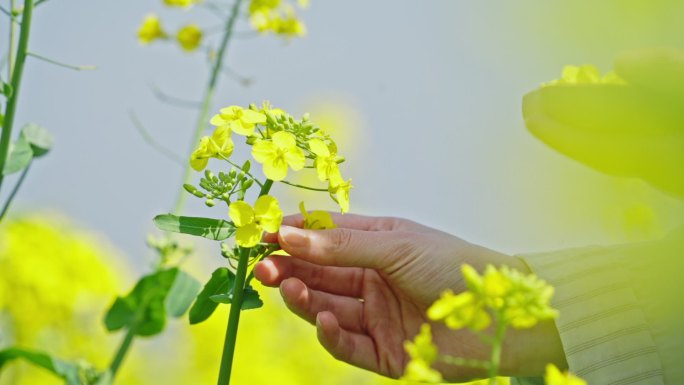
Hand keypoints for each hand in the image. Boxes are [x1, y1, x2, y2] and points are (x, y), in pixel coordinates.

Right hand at [255, 214, 565, 379]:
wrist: (502, 314)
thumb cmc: (453, 265)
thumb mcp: (395, 246)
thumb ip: (342, 246)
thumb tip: (288, 235)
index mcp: (376, 246)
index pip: (324, 239)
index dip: (293, 236)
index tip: (263, 233)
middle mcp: (372, 280)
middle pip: (319, 275)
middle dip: (289, 269)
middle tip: (262, 266)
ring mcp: (377, 317)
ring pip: (326, 307)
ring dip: (303, 298)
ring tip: (286, 286)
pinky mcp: (384, 352)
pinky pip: (346, 344)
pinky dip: (329, 333)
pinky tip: (322, 318)